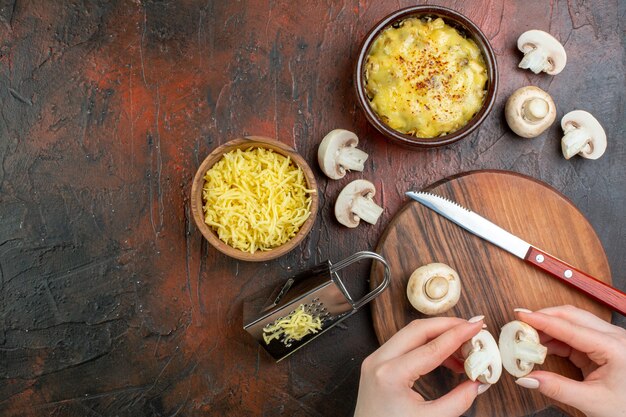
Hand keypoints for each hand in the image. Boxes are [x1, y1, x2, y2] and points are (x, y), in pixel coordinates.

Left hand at [354, 316, 488, 416]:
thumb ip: (457, 401)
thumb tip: (477, 384)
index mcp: (390, 375)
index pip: (431, 347)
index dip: (458, 334)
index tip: (476, 326)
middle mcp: (378, 361)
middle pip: (418, 329)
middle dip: (447, 326)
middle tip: (471, 329)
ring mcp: (374, 360)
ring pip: (410, 334)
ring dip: (438, 335)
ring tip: (463, 350)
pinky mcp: (376, 364)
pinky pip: (404, 345)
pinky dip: (426, 346)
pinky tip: (446, 358)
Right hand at [514, 305, 625, 416]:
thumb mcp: (592, 401)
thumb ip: (557, 388)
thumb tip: (528, 378)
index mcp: (614, 347)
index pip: (570, 327)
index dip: (542, 320)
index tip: (521, 316)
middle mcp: (613, 337)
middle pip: (571, 316)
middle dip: (543, 318)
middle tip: (520, 323)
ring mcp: (608, 339)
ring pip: (572, 322)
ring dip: (548, 327)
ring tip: (527, 336)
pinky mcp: (601, 346)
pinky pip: (574, 335)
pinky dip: (555, 338)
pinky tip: (541, 345)